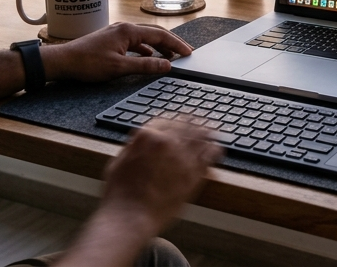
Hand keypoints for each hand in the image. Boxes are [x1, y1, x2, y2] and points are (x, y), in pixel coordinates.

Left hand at [41, 22, 192, 82]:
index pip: (160, 36)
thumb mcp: (119, 67)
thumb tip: (166, 65)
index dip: (176, 45)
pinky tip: (148, 57)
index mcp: (128, 31)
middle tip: (185, 53)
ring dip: (159, 46)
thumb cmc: (87, 63)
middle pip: (155, 33)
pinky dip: (146, 48)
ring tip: (170, 57)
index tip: (188, 53)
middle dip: (171, 43)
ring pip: (145, 37)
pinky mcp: (111, 40)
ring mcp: (117, 33)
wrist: (63, 61)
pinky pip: (135, 41)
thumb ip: (145, 66)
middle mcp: (124, 27)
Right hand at [54, 119, 220, 266]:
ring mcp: (182, 157)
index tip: (180, 120)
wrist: (130, 216)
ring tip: (214, 130)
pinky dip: (215, 149)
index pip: (167, 119)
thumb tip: (141, 140)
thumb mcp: (119, 161)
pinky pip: (210, 156)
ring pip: (202, 136)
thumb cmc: (120, 194)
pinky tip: (218, 148)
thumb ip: (133, 147)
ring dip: (207, 131)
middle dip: (194, 121)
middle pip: (187, 124)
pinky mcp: (194, 174)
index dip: (175, 119)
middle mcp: (167, 142)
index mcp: (147, 136)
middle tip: (201, 120)